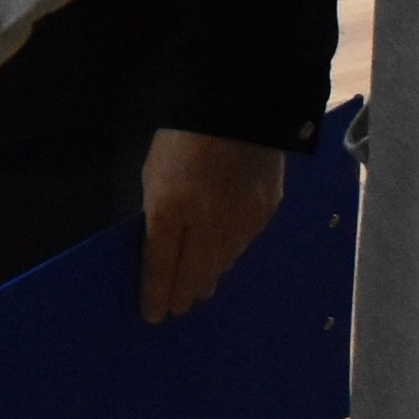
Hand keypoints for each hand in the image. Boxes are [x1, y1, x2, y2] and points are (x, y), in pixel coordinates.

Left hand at [140, 130, 284, 321]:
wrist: (241, 104)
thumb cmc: (184, 133)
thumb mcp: (156, 170)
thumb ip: (158, 211)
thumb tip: (165, 246)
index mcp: (170, 208)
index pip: (161, 266)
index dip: (156, 294)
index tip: (153, 315)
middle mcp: (206, 222)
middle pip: (194, 273)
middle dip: (183, 294)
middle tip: (178, 309)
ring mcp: (239, 219)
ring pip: (221, 263)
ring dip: (208, 279)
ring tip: (199, 291)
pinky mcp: (265, 211)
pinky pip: (243, 244)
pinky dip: (229, 256)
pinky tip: (223, 261)